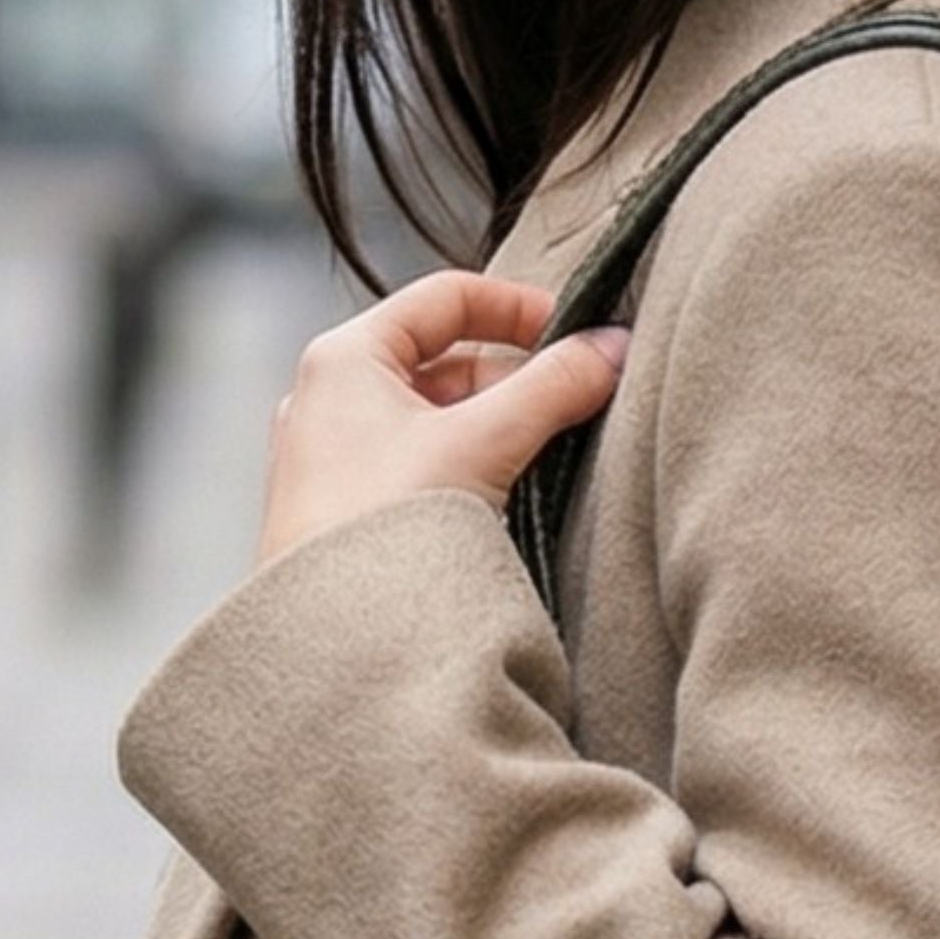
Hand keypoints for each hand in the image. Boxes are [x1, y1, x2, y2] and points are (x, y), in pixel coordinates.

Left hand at [253, 272, 629, 569]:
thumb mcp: (484, 442)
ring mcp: (331, 458)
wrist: (331, 640)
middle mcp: (328, 399)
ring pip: (434, 419)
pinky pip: (417, 467)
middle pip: (444, 362)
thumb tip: (612, 349)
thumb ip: (555, 388)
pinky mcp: (342, 512)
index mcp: (345, 358)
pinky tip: (502, 504)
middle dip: (514, 381)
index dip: (518, 308)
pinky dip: (467, 469)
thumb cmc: (383, 529)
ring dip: (496, 430)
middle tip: (575, 406)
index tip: (574, 335)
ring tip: (545, 461)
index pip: (446, 298)